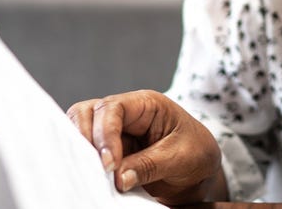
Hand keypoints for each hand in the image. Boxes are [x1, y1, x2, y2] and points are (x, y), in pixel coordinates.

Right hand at [67, 90, 227, 204]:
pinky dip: (83, 162)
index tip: (109, 164)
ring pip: (80, 130)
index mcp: (146, 104)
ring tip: (90, 174)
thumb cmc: (196, 153)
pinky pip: (86, 152)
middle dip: (85, 140)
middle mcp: (125, 113)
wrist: (200, 170)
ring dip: (81, 151)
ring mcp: (114, 132)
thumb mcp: (180, 158)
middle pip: (87, 113)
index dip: (105, 134)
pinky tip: (89, 177)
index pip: (113, 108)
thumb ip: (149, 165)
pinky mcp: (109, 151)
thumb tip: (118, 178)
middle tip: (95, 170)